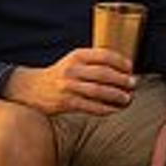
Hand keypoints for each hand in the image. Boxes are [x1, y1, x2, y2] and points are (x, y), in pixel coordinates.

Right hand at [4, 47, 135, 115]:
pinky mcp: (66, 102)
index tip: (131, 68)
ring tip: (127, 98)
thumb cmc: (59, 75)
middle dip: (121, 80)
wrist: (32, 89)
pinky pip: (90, 106)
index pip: (103, 55)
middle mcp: (72, 69)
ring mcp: (68, 86)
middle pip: (103, 74)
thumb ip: (93, 62)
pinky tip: (114, 110)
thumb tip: (122, 70)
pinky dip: (105, 109)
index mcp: (77, 56)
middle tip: (133, 84)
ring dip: (116, 96)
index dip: (120, 61)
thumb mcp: (73, 61)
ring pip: (98, 91)